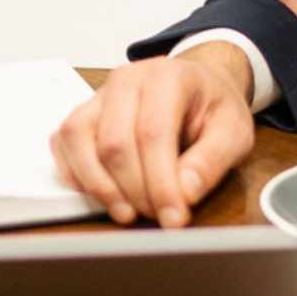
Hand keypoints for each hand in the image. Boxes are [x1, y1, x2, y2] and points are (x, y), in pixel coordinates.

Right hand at [50, 47, 255, 229]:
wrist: (197, 84)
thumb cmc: (213, 107)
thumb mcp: (234, 131)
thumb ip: (212, 160)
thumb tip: (184, 192)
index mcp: (166, 77)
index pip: (153, 133)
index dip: (160, 183)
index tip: (173, 218)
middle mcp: (126, 80)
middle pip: (114, 142)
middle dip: (134, 191)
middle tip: (157, 216)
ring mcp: (99, 95)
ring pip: (78, 139)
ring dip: (99, 185)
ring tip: (127, 212)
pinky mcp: (83, 111)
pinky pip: (63, 141)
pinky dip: (75, 172)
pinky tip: (101, 193)